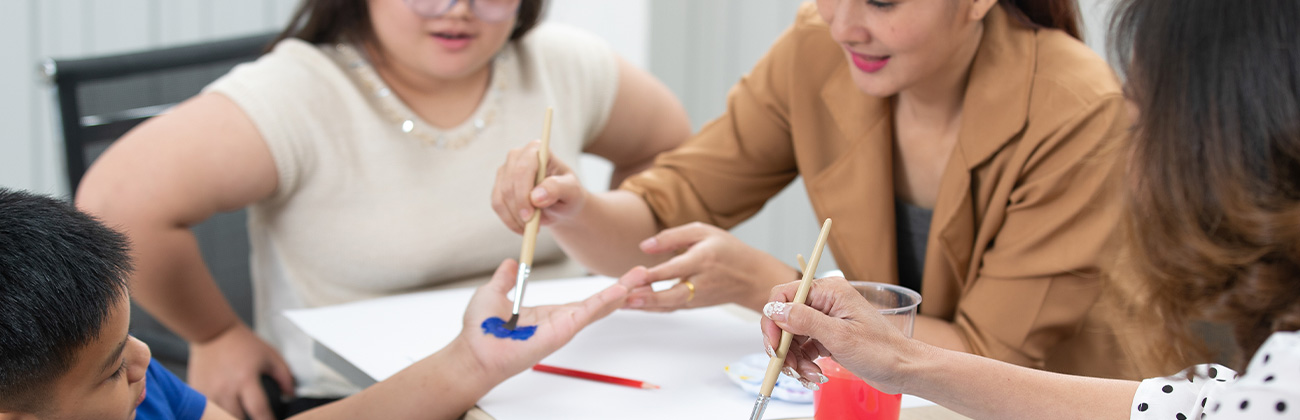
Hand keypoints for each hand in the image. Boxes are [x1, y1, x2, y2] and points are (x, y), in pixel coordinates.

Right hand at [188, 323, 293, 419]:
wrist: (213, 332)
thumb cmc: (241, 343)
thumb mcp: (270, 356)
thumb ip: (284, 376)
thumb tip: (291, 394)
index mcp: (245, 379)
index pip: (259, 411)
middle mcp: (226, 388)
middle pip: (237, 418)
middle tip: (254, 415)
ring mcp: (208, 391)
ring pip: (220, 417)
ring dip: (231, 416)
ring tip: (240, 411)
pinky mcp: (197, 392)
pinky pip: (206, 411)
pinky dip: (216, 412)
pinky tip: (224, 408)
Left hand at [456, 259, 635, 379]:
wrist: (475, 350)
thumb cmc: (481, 329)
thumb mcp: (494, 293)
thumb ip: (506, 278)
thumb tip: (511, 263)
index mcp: (548, 313)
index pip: (584, 301)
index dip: (604, 290)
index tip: (621, 279)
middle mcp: (560, 321)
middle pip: (599, 304)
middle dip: (623, 288)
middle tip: (644, 272)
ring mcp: (563, 327)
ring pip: (598, 307)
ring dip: (620, 291)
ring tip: (641, 276)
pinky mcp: (561, 332)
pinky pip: (586, 313)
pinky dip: (604, 301)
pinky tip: (620, 290)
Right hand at [492, 139, 588, 233]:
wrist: (561, 204)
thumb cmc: (569, 193)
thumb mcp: (572, 192)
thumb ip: (557, 189)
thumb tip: (536, 197)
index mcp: (537, 149)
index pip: (524, 168)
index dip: (523, 192)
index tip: (530, 215)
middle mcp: (517, 156)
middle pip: (510, 184)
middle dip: (519, 209)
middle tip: (532, 227)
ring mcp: (505, 170)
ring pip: (501, 196)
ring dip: (515, 217)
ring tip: (532, 228)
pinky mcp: (499, 186)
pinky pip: (497, 205)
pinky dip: (509, 220)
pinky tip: (522, 228)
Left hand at [620, 222, 796, 311]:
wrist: (752, 277)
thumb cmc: (726, 250)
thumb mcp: (703, 232)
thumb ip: (672, 237)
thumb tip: (643, 246)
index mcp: (704, 259)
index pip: (676, 268)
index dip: (655, 273)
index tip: (635, 274)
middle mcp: (702, 282)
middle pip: (673, 295)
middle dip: (648, 298)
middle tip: (624, 299)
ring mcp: (698, 298)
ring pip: (669, 306)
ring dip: (645, 306)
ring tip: (620, 304)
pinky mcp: (694, 306)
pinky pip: (670, 308)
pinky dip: (651, 308)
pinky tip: (632, 305)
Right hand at [759, 277, 919, 394]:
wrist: (902, 369)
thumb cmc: (882, 350)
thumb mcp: (840, 336)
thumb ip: (805, 320)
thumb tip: (775, 310)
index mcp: (830, 292)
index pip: (786, 294)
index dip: (774, 319)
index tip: (774, 343)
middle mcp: (825, 302)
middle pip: (785, 319)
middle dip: (784, 346)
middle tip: (789, 366)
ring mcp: (826, 320)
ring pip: (792, 336)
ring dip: (794, 359)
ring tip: (808, 374)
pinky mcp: (827, 336)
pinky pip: (803, 348)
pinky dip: (803, 363)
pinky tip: (814, 374)